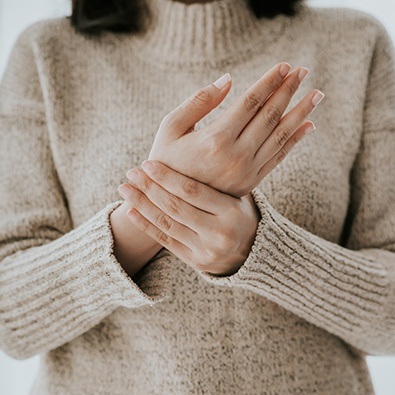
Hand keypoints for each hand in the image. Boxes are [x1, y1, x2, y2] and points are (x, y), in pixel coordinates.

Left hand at [119, 161, 259, 275]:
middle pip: (175, 207)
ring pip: (167, 224)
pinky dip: (146, 226)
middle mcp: (219, 233)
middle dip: (149, 187)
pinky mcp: (196, 262)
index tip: (148, 163)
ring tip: (125, 189)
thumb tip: (187, 144)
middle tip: (131, 172)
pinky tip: (131, 212)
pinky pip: (166, 241)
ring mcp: (206, 250)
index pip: (192, 191)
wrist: (253, 252)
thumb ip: (214, 179)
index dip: (166, 176)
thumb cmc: (239, 214)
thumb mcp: (237, 195)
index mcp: (231, 211)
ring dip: (142, 205)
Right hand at [148, 62, 323, 196]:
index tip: (286, 65)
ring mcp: (247, 172)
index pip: (251, 102)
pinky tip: (308, 125)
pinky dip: (294, 140)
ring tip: (315, 94)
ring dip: (300, 113)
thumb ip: (199, 102)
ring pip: (280, 136)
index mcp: (215, 139)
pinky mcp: (251, 183)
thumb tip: (229, 79)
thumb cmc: (165, 160)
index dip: (269, 82)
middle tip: (304, 70)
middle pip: (270, 116)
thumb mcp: (170, 128)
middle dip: (289, 90)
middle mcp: (237, 156)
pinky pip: (278, 157)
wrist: (170, 204)